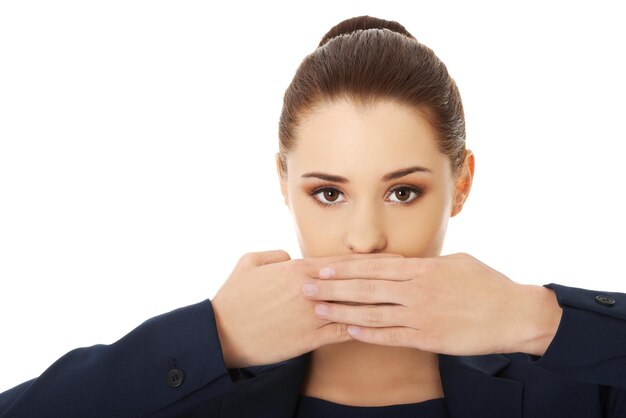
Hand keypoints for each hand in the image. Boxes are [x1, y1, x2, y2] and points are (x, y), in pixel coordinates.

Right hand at [211, 250, 399, 367]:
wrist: (223, 334)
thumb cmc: (234, 298)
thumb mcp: (249, 264)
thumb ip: (273, 254)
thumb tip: (289, 255)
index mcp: (297, 269)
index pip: (341, 261)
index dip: (368, 259)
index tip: (389, 256)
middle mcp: (311, 289)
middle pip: (355, 280)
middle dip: (384, 275)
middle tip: (410, 273)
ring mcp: (313, 314)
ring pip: (354, 305)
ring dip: (381, 301)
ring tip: (404, 299)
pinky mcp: (311, 337)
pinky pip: (345, 330)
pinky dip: (365, 327)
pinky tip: (382, 326)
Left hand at [303, 253, 562, 355]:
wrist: (515, 314)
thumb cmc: (486, 284)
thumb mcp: (455, 262)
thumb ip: (425, 264)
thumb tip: (405, 262)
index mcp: (422, 268)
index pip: (374, 265)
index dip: (344, 267)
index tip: (320, 266)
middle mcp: (417, 290)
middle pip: (366, 288)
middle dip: (332, 287)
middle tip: (304, 286)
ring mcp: (422, 315)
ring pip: (373, 312)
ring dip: (342, 311)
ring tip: (317, 308)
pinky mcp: (429, 338)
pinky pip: (393, 336)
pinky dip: (369, 334)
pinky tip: (348, 331)